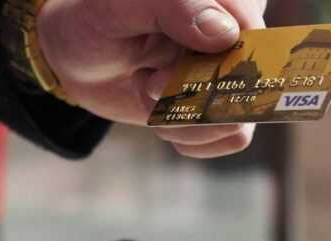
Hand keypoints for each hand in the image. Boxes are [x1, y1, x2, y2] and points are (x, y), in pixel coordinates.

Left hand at [36, 0, 266, 157]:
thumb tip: (224, 34)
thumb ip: (173, 6)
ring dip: (187, 120)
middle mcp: (239, 28)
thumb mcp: (118, 6)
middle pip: (248, 80)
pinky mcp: (226, 102)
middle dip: (191, 96)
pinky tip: (164, 117)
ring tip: (150, 94)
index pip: (251, 36)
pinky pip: (235, 135)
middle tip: (146, 84)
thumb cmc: (96, 20)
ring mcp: (235, 68)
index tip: (157, 75)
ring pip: (242, 115)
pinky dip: (193, 137)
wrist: (79, 58)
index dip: (212, 67)